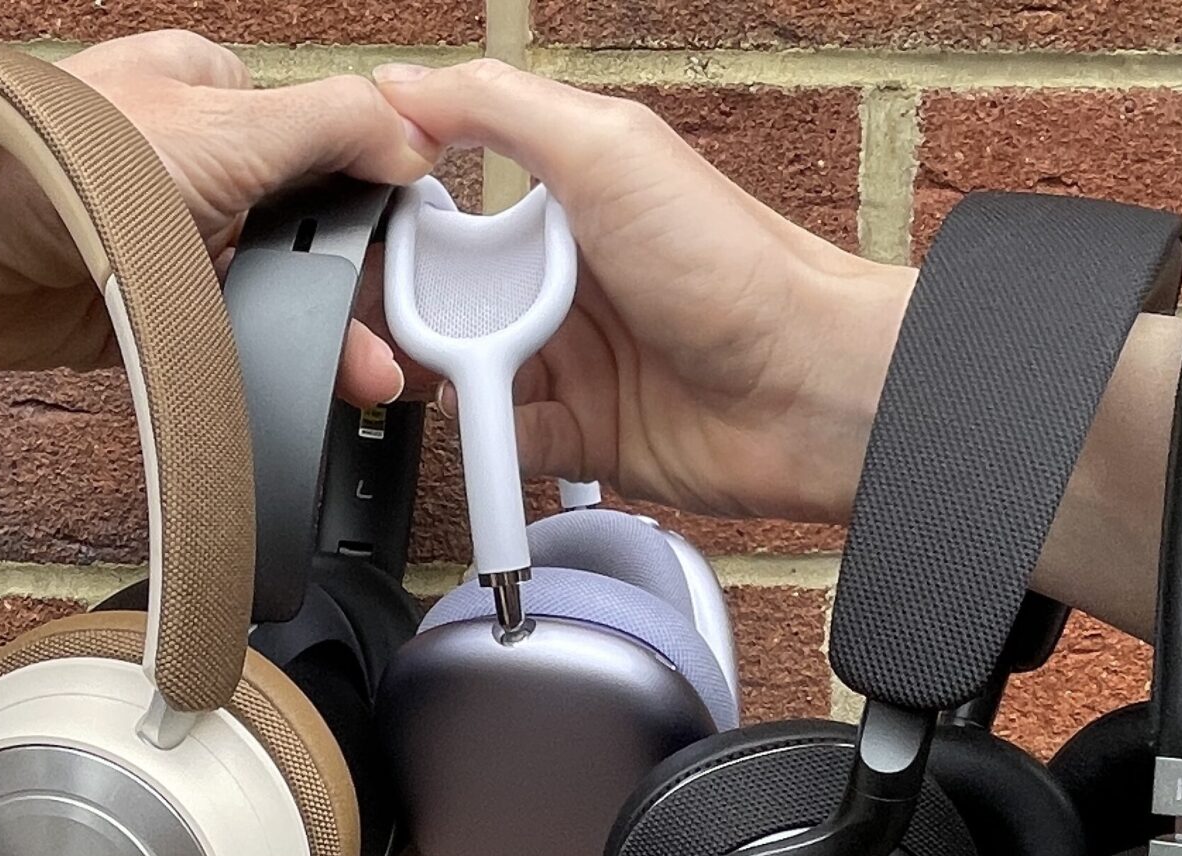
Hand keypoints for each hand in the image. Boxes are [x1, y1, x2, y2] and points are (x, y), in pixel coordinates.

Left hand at [0, 31, 432, 401]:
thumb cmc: (57, 159)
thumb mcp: (233, 121)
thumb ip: (338, 125)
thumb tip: (417, 136)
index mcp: (211, 90)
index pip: (325, 133)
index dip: (377, 189)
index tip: (423, 246)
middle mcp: (186, 160)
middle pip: (300, 223)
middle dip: (352, 280)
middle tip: (399, 330)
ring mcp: (158, 239)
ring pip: (263, 289)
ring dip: (313, 331)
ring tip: (364, 372)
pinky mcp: (130, 310)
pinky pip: (213, 342)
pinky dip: (253, 365)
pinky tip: (296, 384)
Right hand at [374, 59, 914, 524]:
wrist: (811, 389)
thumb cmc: (735, 264)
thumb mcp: (607, 147)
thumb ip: (495, 107)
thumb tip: (402, 85)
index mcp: (564, 203)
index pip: (450, 211)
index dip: (403, 226)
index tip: (370, 240)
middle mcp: (565, 281)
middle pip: (446, 300)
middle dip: (409, 315)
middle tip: (390, 327)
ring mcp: (576, 361)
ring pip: (465, 375)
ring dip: (444, 380)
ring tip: (446, 376)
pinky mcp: (587, 435)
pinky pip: (507, 444)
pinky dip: (489, 444)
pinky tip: (493, 430)